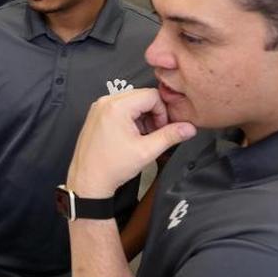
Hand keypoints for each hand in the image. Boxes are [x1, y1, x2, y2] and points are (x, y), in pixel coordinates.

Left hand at [66, 88, 195, 197]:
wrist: (88, 181)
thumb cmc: (112, 167)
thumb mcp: (147, 151)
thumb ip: (171, 136)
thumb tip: (189, 128)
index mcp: (117, 106)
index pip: (152, 95)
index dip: (163, 112)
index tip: (163, 130)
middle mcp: (105, 102)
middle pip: (141, 96)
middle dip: (153, 114)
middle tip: (154, 134)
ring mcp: (99, 108)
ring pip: (131, 102)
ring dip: (143, 117)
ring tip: (143, 137)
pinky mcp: (96, 115)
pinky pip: (119, 108)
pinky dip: (130, 118)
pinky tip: (132, 136)